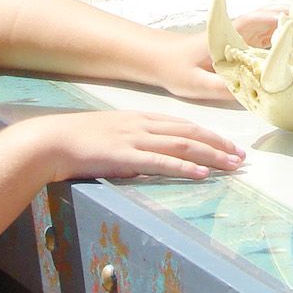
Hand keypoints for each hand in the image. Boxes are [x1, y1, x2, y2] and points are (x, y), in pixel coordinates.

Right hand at [23, 110, 244, 181]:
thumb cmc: (77, 140)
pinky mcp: (125, 156)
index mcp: (140, 118)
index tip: (228, 144)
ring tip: (232, 166)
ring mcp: (135, 140)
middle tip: (242, 156)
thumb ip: (133, 141)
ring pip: (183, 146)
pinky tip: (202, 174)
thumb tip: (149, 158)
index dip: (209, 134)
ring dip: (211, 156)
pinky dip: (184, 167)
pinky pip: (161, 162)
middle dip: (219, 144)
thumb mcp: (111, 133)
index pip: (183, 124)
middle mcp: (143, 125)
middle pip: (190, 133)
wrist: (51, 140)